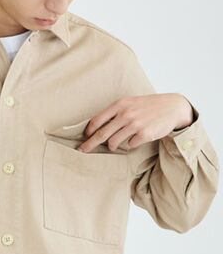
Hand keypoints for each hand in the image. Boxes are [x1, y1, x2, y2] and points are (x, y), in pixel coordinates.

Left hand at [77, 93, 193, 151]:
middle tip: (82, 151)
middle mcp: (125, 114)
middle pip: (101, 134)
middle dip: (90, 144)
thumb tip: (96, 126)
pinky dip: (130, 144)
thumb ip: (115, 112)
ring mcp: (135, 124)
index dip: (88, 131)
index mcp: (120, 105)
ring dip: (112, 146)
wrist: (172, 107)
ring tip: (115, 145)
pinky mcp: (144, 134)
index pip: (97, 120)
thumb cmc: (147, 106)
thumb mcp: (130, 103)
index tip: (84, 137)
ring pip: (114, 143)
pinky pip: (129, 145)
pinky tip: (136, 139)